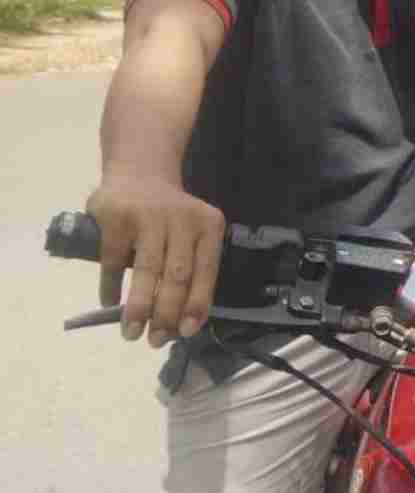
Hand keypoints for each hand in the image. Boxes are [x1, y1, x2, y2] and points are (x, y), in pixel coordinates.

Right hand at [86, 175, 225, 347]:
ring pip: (147, 271)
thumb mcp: (191, 232)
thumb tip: (183, 321)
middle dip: (166, 314)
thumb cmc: (170, 215)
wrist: (140, 171)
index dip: (197, 305)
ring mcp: (149, 216)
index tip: (185, 332)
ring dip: (138, 307)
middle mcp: (182, 220)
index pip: (207, 272)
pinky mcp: (117, 217)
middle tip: (155, 340)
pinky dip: (110, 286)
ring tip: (131, 332)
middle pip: (177, 276)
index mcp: (208, 226)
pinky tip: (108, 303)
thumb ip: (191, 267)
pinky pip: (113, 260)